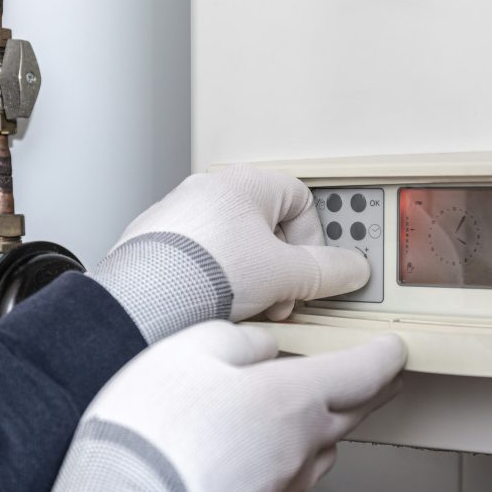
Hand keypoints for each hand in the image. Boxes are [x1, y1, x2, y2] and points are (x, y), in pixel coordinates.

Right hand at [19, 321, 405, 491]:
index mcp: (294, 396)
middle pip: (357, 411)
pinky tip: (274, 447)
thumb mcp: (193, 350)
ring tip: (325, 405)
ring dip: (335, 421)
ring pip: (327, 445)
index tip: (396, 348)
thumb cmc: (152, 434)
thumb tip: (263, 344)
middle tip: (385, 375)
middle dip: (375, 388)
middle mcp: (302, 443)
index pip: (364, 371)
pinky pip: (297, 474)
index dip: (385, 355)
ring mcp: (285, 482)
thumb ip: (240, 338)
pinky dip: (298, 453)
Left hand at [89, 166, 368, 342]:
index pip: (302, 200)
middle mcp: (208, 192)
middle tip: (281, 296)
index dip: (314, 241)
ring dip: (252, 279)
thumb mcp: (285, 275)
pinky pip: (204, 261)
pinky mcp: (157, 246)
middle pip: (270, 227)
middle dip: (282, 268)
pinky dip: (217, 283)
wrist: (140, 303)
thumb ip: (327, 271)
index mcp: (244, 184)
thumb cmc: (204, 274)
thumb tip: (351, 269)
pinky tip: (214, 308)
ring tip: (246, 306)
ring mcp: (179, 218)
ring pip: (237, 247)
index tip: (310, 272)